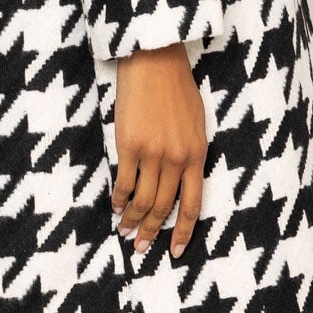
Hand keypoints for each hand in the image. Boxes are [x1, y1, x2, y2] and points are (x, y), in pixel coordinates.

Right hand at [111, 43, 207, 259]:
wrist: (155, 60)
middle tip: (141, 248)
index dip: (183, 231)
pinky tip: (115, 206)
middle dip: (152, 231)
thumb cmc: (177, 86)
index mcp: (197, 154)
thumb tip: (183, 177)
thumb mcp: (197, 122)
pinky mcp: (129, 145)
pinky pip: (124, 182)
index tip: (175, 251)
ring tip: (125, 232)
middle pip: (164, 207)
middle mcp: (177, 159)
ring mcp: (152, 153)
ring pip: (143, 200)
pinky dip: (119, 198)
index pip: (192, 204)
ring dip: (132, 220)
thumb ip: (192, 152)